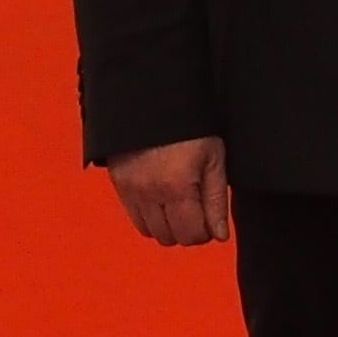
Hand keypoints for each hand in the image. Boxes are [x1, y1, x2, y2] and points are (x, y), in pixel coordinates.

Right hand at [102, 135, 231, 246]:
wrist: (152, 98)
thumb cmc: (190, 126)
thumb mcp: (213, 158)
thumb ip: (216, 200)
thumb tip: (219, 235)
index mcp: (178, 187)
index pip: (191, 235)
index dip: (205, 231)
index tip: (209, 217)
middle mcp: (150, 193)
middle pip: (170, 238)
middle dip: (186, 229)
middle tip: (195, 208)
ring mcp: (131, 190)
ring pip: (150, 231)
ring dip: (166, 224)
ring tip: (177, 202)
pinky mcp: (118, 183)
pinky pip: (134, 216)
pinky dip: (149, 215)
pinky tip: (160, 196)